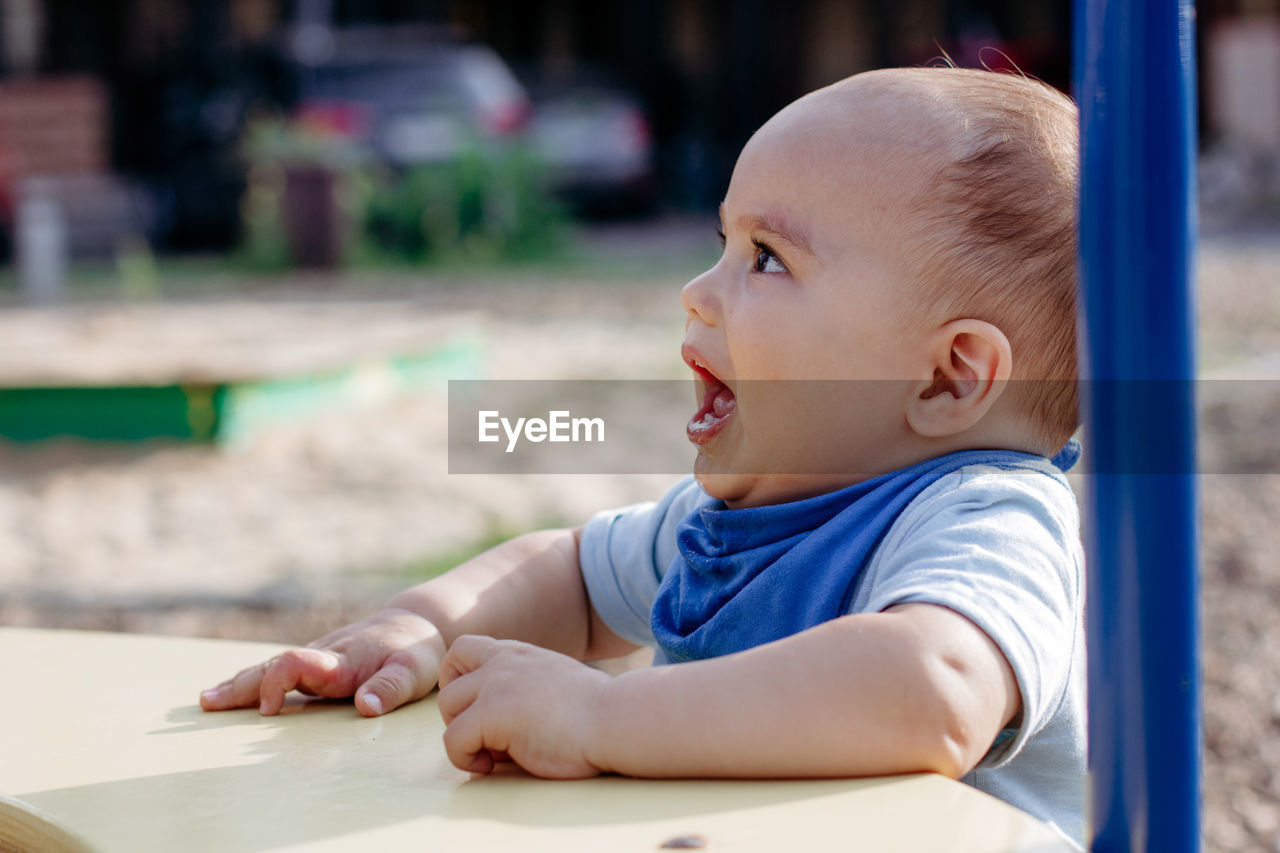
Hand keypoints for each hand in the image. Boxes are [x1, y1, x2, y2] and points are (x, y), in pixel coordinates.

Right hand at [199, 608, 446, 716]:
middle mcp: (321, 658)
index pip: (297, 664)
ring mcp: (316, 659)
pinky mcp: (316, 665)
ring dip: (238, 684)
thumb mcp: (413, 672)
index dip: (276, 683)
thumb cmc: (415, 652)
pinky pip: (278, 672)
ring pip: (270, 668)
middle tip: (208, 704)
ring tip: (206, 700)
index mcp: (339, 661)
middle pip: (272, 667)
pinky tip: (230, 694)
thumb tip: (364, 708)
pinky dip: (251, 681)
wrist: (416, 626)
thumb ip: (390, 689)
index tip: (267, 710)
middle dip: (241, 686)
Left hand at [437, 635, 610, 777]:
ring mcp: (496, 684)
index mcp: (519, 653)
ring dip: (463, 736)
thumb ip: (523, 688)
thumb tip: (498, 727)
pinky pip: (453, 739)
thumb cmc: (597, 715)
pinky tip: (494, 766)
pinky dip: (465, 759)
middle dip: (458, 714)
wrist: (617, 719)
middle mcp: (503, 661)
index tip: (477, 709)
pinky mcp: (493, 713)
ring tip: (494, 754)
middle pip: (449, 681)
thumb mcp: (554, 683)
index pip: (463, 649)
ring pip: (447, 707)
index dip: (458, 680)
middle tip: (486, 739)